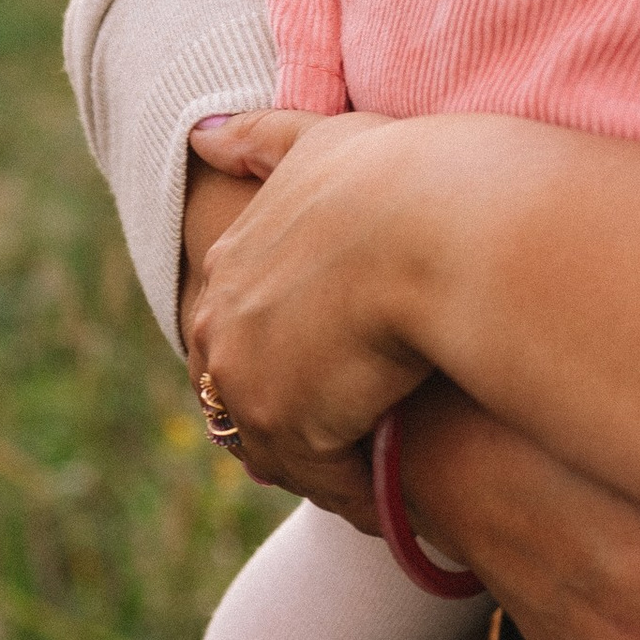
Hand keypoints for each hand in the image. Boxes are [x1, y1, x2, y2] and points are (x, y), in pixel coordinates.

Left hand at [184, 105, 428, 520]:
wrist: (437, 224)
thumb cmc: (399, 175)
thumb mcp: (323, 143)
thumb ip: (264, 140)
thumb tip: (202, 135)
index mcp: (231, 261)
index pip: (239, 329)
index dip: (288, 354)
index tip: (334, 368)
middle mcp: (221, 325)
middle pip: (243, 397)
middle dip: (293, 419)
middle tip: (356, 437)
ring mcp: (246, 380)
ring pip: (280, 446)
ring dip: (331, 464)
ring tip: (385, 481)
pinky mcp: (288, 427)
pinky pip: (325, 481)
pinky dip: (363, 495)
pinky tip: (404, 504)